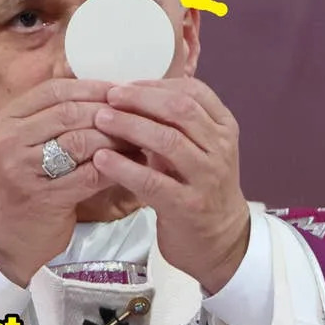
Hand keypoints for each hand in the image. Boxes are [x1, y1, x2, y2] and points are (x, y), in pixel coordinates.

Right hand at [0, 78, 125, 286]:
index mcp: (8, 118)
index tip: (123, 91)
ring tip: (141, 139)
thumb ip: (58, 116)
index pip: (56, 90)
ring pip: (81, 141)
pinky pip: (89, 175)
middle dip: (109, 113)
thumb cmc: (29, 183)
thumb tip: (110, 90)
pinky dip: (116, 168)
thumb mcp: (32, 142)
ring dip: (116, 139)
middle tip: (139, 116)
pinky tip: (135, 166)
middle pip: (70, 113)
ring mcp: (23, 169)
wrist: (9, 235)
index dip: (93, 87)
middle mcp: (10, 139)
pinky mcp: (43, 197)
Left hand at [92, 77, 250, 292]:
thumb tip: (131, 91)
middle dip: (141, 99)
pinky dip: (124, 167)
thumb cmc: (198, 187)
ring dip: (130, 126)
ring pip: (168, 141)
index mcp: (223, 127)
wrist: (219, 240)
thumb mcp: (197, 149)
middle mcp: (220, 148)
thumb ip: (175, 123)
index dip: (155, 84)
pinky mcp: (188, 206)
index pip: (193, 92)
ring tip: (100, 119)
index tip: (125, 83)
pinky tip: (101, 159)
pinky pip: (153, 181)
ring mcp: (207, 178)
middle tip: (109, 95)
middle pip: (180, 110)